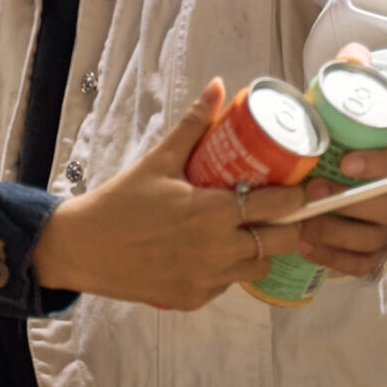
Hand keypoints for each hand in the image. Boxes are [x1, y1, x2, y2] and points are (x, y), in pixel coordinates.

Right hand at [31, 80, 307, 310]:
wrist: (84, 248)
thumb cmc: (122, 201)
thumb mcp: (160, 159)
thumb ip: (193, 125)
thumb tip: (219, 87)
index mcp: (212, 212)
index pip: (277, 206)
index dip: (296, 196)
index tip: (303, 186)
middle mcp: (217, 250)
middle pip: (280, 241)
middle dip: (287, 224)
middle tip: (280, 208)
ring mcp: (208, 279)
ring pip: (259, 266)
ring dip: (262, 247)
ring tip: (251, 228)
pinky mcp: (195, 299)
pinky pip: (230, 283)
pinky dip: (232, 266)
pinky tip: (217, 249)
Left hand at [297, 138, 386, 276]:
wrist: (367, 193)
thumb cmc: (350, 157)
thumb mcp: (350, 138)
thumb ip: (332, 126)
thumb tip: (296, 112)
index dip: (378, 163)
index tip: (345, 162)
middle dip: (347, 201)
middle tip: (312, 192)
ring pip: (371, 238)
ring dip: (334, 231)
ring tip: (301, 223)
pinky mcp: (379, 255)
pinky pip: (361, 263)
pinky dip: (331, 257)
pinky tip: (304, 246)